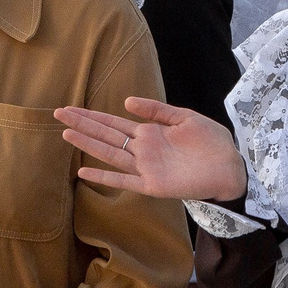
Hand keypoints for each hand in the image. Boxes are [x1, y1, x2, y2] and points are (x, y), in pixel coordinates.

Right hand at [59, 96, 247, 200]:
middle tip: (58, 114)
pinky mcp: (152, 185)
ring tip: (66, 134)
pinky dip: (105, 176)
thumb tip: (126, 102)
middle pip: (106, 135)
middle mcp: (143, 150)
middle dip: (83, 124)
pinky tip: (85, 171)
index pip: (114, 123)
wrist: (230, 166)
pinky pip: (124, 181)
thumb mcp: (185, 118)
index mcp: (150, 133)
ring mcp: (145, 167)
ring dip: (88, 144)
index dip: (92, 116)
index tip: (70, 108)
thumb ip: (157, 110)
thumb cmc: (212, 143)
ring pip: (110, 154)